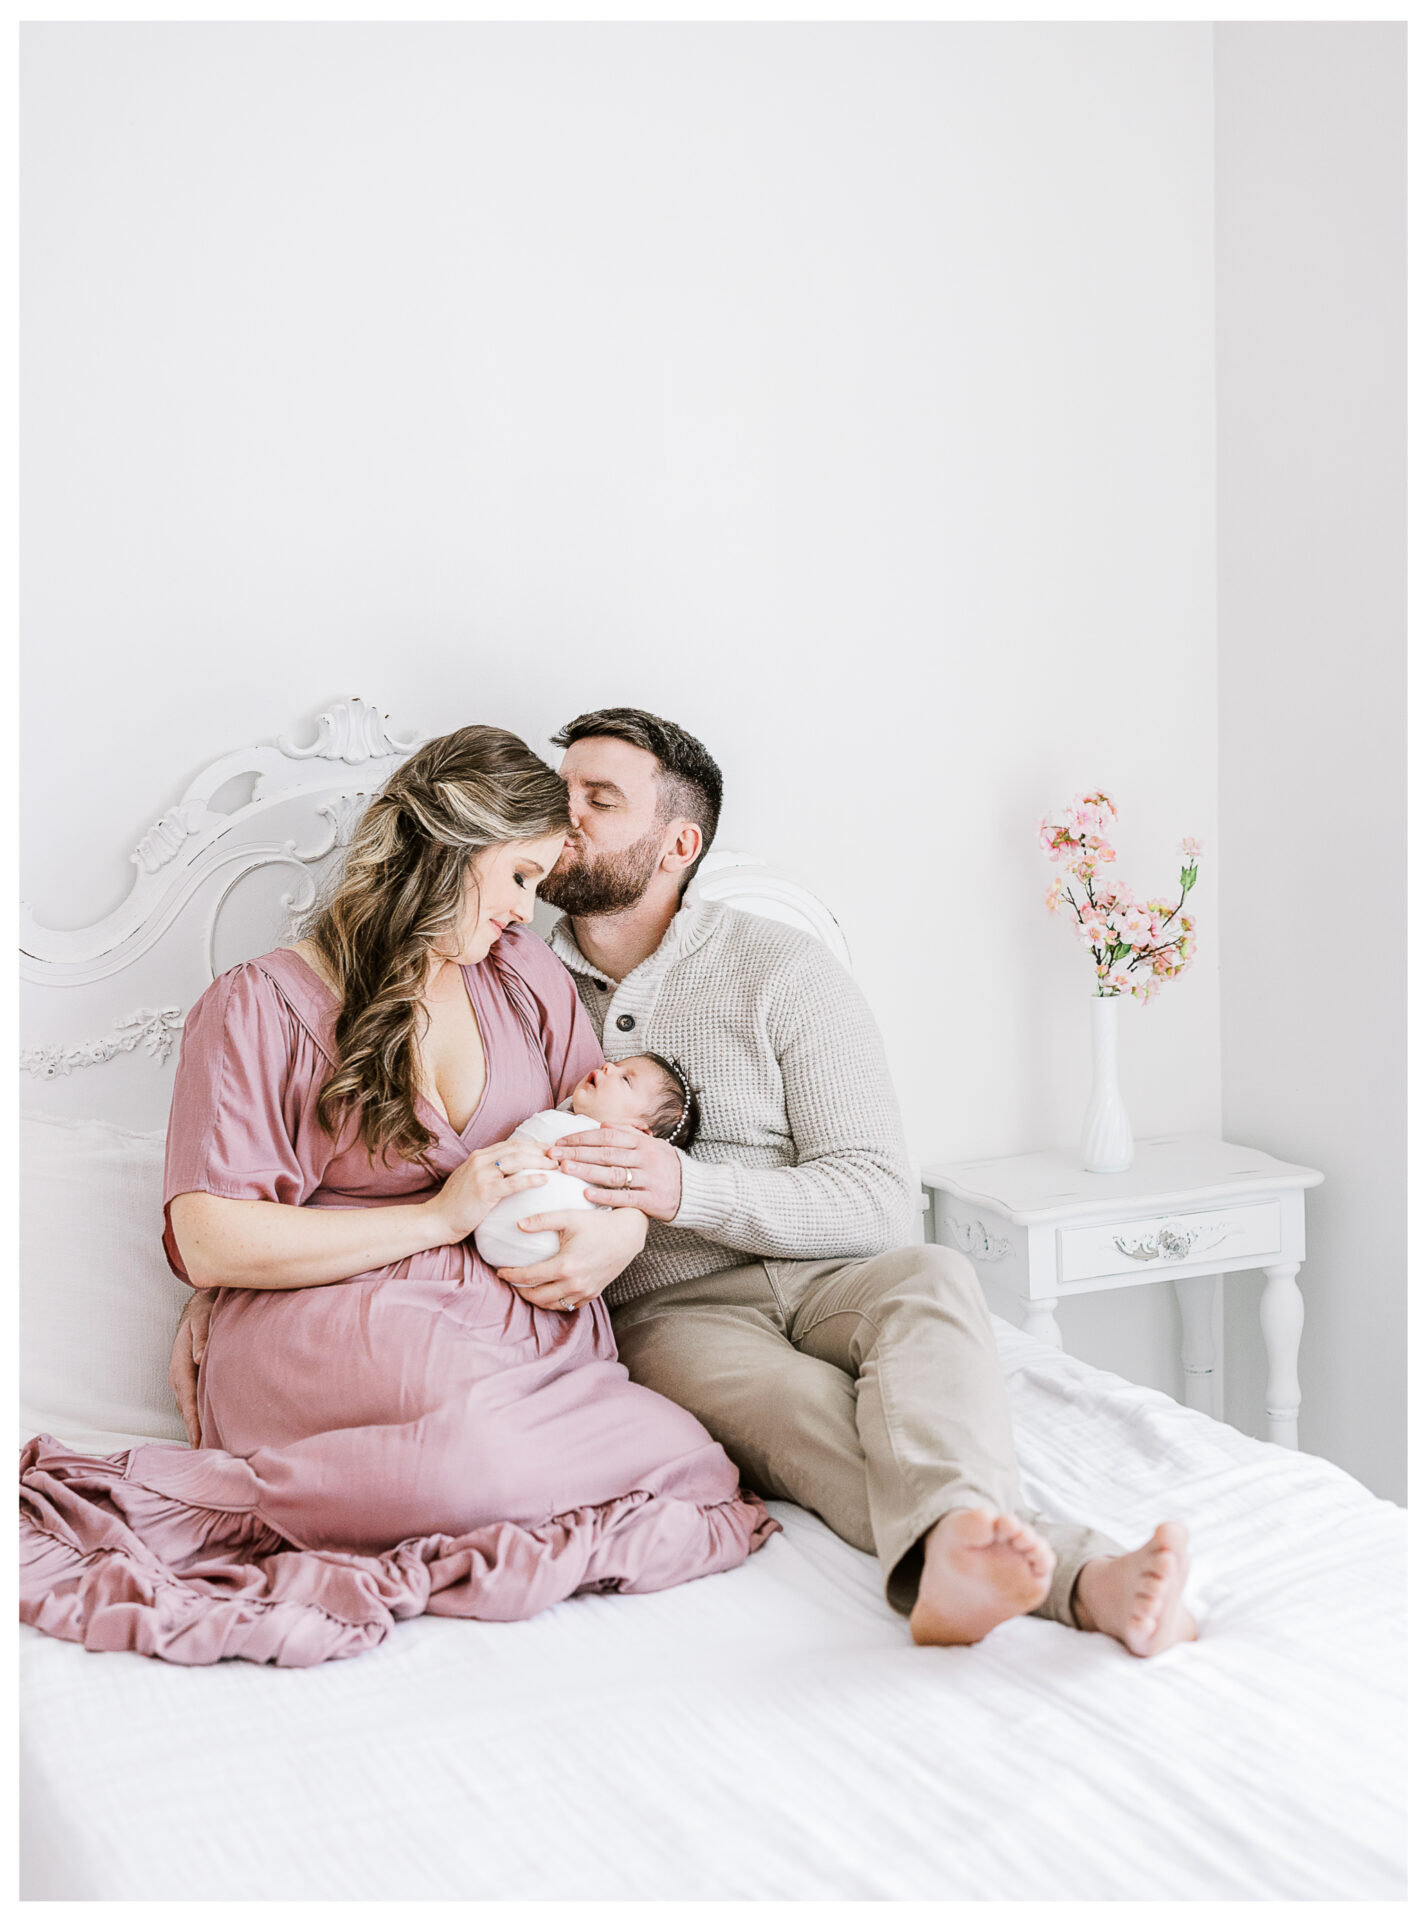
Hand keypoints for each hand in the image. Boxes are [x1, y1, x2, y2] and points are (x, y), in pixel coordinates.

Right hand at [170, 1290, 215, 1447]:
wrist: (198, 1307)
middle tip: (205, 1458)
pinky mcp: (190, 1380)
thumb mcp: (201, 1320)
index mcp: (180, 1367)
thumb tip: (200, 1358)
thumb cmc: (202, 1314)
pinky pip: (193, 1403)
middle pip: (187, 1411)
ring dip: (196, 1428)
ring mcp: (183, 1380)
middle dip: (194, 1434)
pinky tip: (207, 1428)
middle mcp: (179, 1378)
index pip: (187, 1400)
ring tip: (206, 1451)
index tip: (198, 1443)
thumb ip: (202, 1337)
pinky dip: (198, 1417)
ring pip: (189, 1409)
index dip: (193, 1423)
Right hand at [426, 1136, 553, 1244]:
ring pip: (517, 1161)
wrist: (437, 1220)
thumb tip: (510, 1170)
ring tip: (555, 1165)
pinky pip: (513, 1183)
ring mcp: (481, 1174)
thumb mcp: (471, 1180)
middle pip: (518, 1149)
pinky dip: (530, 1179)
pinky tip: (545, 1180)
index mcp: (478, 1156)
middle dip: (541, 1150)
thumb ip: (488, 1171)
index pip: (512, 1144)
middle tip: (559, 1156)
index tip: (550, 1149)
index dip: (534, 1145)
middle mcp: (480, 1160)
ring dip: (539, 1161)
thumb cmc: (456, 1204)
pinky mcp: (484, 1191)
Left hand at [497, 1205, 648, 1312]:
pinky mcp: (593, 1294)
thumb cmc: (598, 1223)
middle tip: (510, 1281)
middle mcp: (574, 1283)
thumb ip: (542, 1220)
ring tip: (525, 1287)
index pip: (528, 1277)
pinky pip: (568, 1306)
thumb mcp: (569, 1217)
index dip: (510, 1275)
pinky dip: (554, 1303)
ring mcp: (584, 1291)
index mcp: (565, 1266)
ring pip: (551, 1305)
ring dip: (535, 1299)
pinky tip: (547, 1292)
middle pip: (536, 1296)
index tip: (500, 1271)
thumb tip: (518, 1224)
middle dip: (519, 1290)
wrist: (628, 1235)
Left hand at [548, 1124, 683, 1223]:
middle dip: (577, 1152)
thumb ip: (628, 1135)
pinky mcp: (652, 1200)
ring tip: (565, 1169)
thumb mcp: (652, 1145)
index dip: (582, 1137)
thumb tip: (602, 1126)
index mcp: (643, 1143)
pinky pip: (625, 1197)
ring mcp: (649, 1179)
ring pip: (613, 1173)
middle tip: (554, 1153)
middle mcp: (645, 1158)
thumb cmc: (667, 1167)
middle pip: (606, 1153)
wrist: (696, 1190)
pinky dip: (605, 1195)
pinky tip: (586, 1194)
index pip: (607, 1136)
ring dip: (587, 1170)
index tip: (561, 1141)